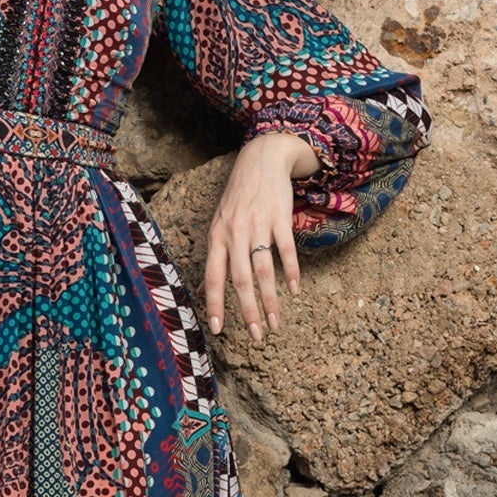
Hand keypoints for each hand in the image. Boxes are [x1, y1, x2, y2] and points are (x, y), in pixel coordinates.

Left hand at [205, 131, 317, 343]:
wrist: (261, 160)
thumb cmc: (237, 198)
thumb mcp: (218, 225)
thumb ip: (213, 259)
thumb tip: (202, 292)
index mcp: (216, 238)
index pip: (213, 277)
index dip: (215, 304)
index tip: (218, 329)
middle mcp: (234, 233)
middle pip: (240, 280)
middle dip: (247, 311)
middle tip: (255, 337)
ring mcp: (257, 225)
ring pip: (263, 271)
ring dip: (270, 301)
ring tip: (275, 324)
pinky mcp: (279, 218)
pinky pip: (286, 250)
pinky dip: (291, 272)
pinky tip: (294, 291)